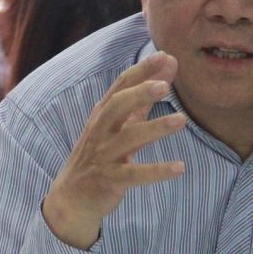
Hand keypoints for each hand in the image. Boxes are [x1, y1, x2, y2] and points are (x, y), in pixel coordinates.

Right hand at [42, 53, 186, 248]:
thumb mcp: (118, 125)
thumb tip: (169, 66)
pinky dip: (157, 171)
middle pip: (117, 106)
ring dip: (155, 128)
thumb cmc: (100, 154)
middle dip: (139, 94)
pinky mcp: (110, 180)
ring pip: (128, 138)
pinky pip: (134, 174)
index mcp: (103, 114)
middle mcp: (101, 131)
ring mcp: (104, 155)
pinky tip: (179, 168)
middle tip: (164, 85)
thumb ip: (144, 99)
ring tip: (181, 120)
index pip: (120, 86)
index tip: (164, 55)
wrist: (71, 198)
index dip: (141, 71)